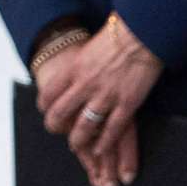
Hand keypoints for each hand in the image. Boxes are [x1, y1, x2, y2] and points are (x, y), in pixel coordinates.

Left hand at [38, 15, 161, 185]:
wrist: (141, 35)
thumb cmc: (117, 36)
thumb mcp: (88, 48)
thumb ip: (79, 64)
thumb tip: (73, 70)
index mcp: (74, 68)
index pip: (49, 93)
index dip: (45, 105)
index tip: (46, 111)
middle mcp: (85, 84)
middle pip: (61, 113)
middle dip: (55, 126)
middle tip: (56, 131)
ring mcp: (106, 96)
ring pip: (85, 126)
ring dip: (78, 139)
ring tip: (75, 145)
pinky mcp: (127, 104)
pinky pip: (112, 130)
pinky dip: (105, 143)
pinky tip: (100, 150)